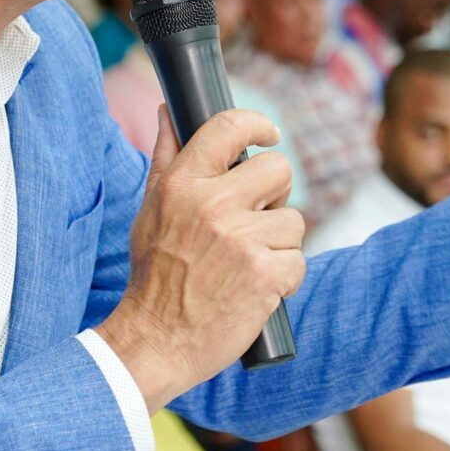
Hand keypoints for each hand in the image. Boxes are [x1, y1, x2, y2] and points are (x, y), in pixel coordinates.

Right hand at [97, 108, 306, 407]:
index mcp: (182, 184)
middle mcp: (212, 205)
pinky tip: (256, 289)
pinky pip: (298, 261)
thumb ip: (166, 157)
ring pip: (294, 220)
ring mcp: (241, 240)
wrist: (157, 340)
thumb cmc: (155, 273)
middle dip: (275, 195)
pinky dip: (284, 279)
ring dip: (278, 244)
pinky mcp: (265, 274)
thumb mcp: (151, 209)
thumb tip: (169, 110)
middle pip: (279, 169)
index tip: (269, 135)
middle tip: (255, 219)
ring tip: (246, 264)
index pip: (229, 127)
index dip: (258, 124)